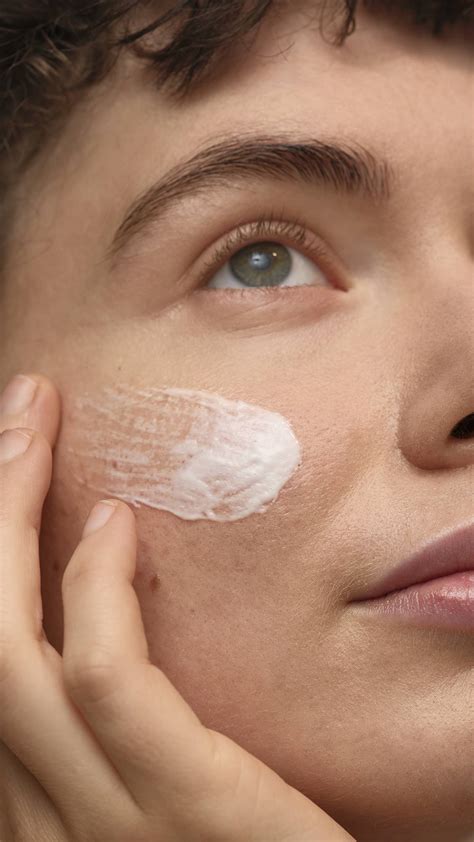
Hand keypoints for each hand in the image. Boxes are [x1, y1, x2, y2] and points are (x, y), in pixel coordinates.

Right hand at [0, 374, 354, 841]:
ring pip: (10, 652)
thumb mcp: (158, 787)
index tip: (8, 474)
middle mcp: (41, 816)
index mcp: (38, 807)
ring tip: (35, 426)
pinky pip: (106, 683)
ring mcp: (101, 821)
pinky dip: (95, 592)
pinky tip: (115, 523)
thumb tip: (99, 608)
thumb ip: (119, 729)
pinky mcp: (181, 809)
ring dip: (14, 516)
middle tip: (18, 414)